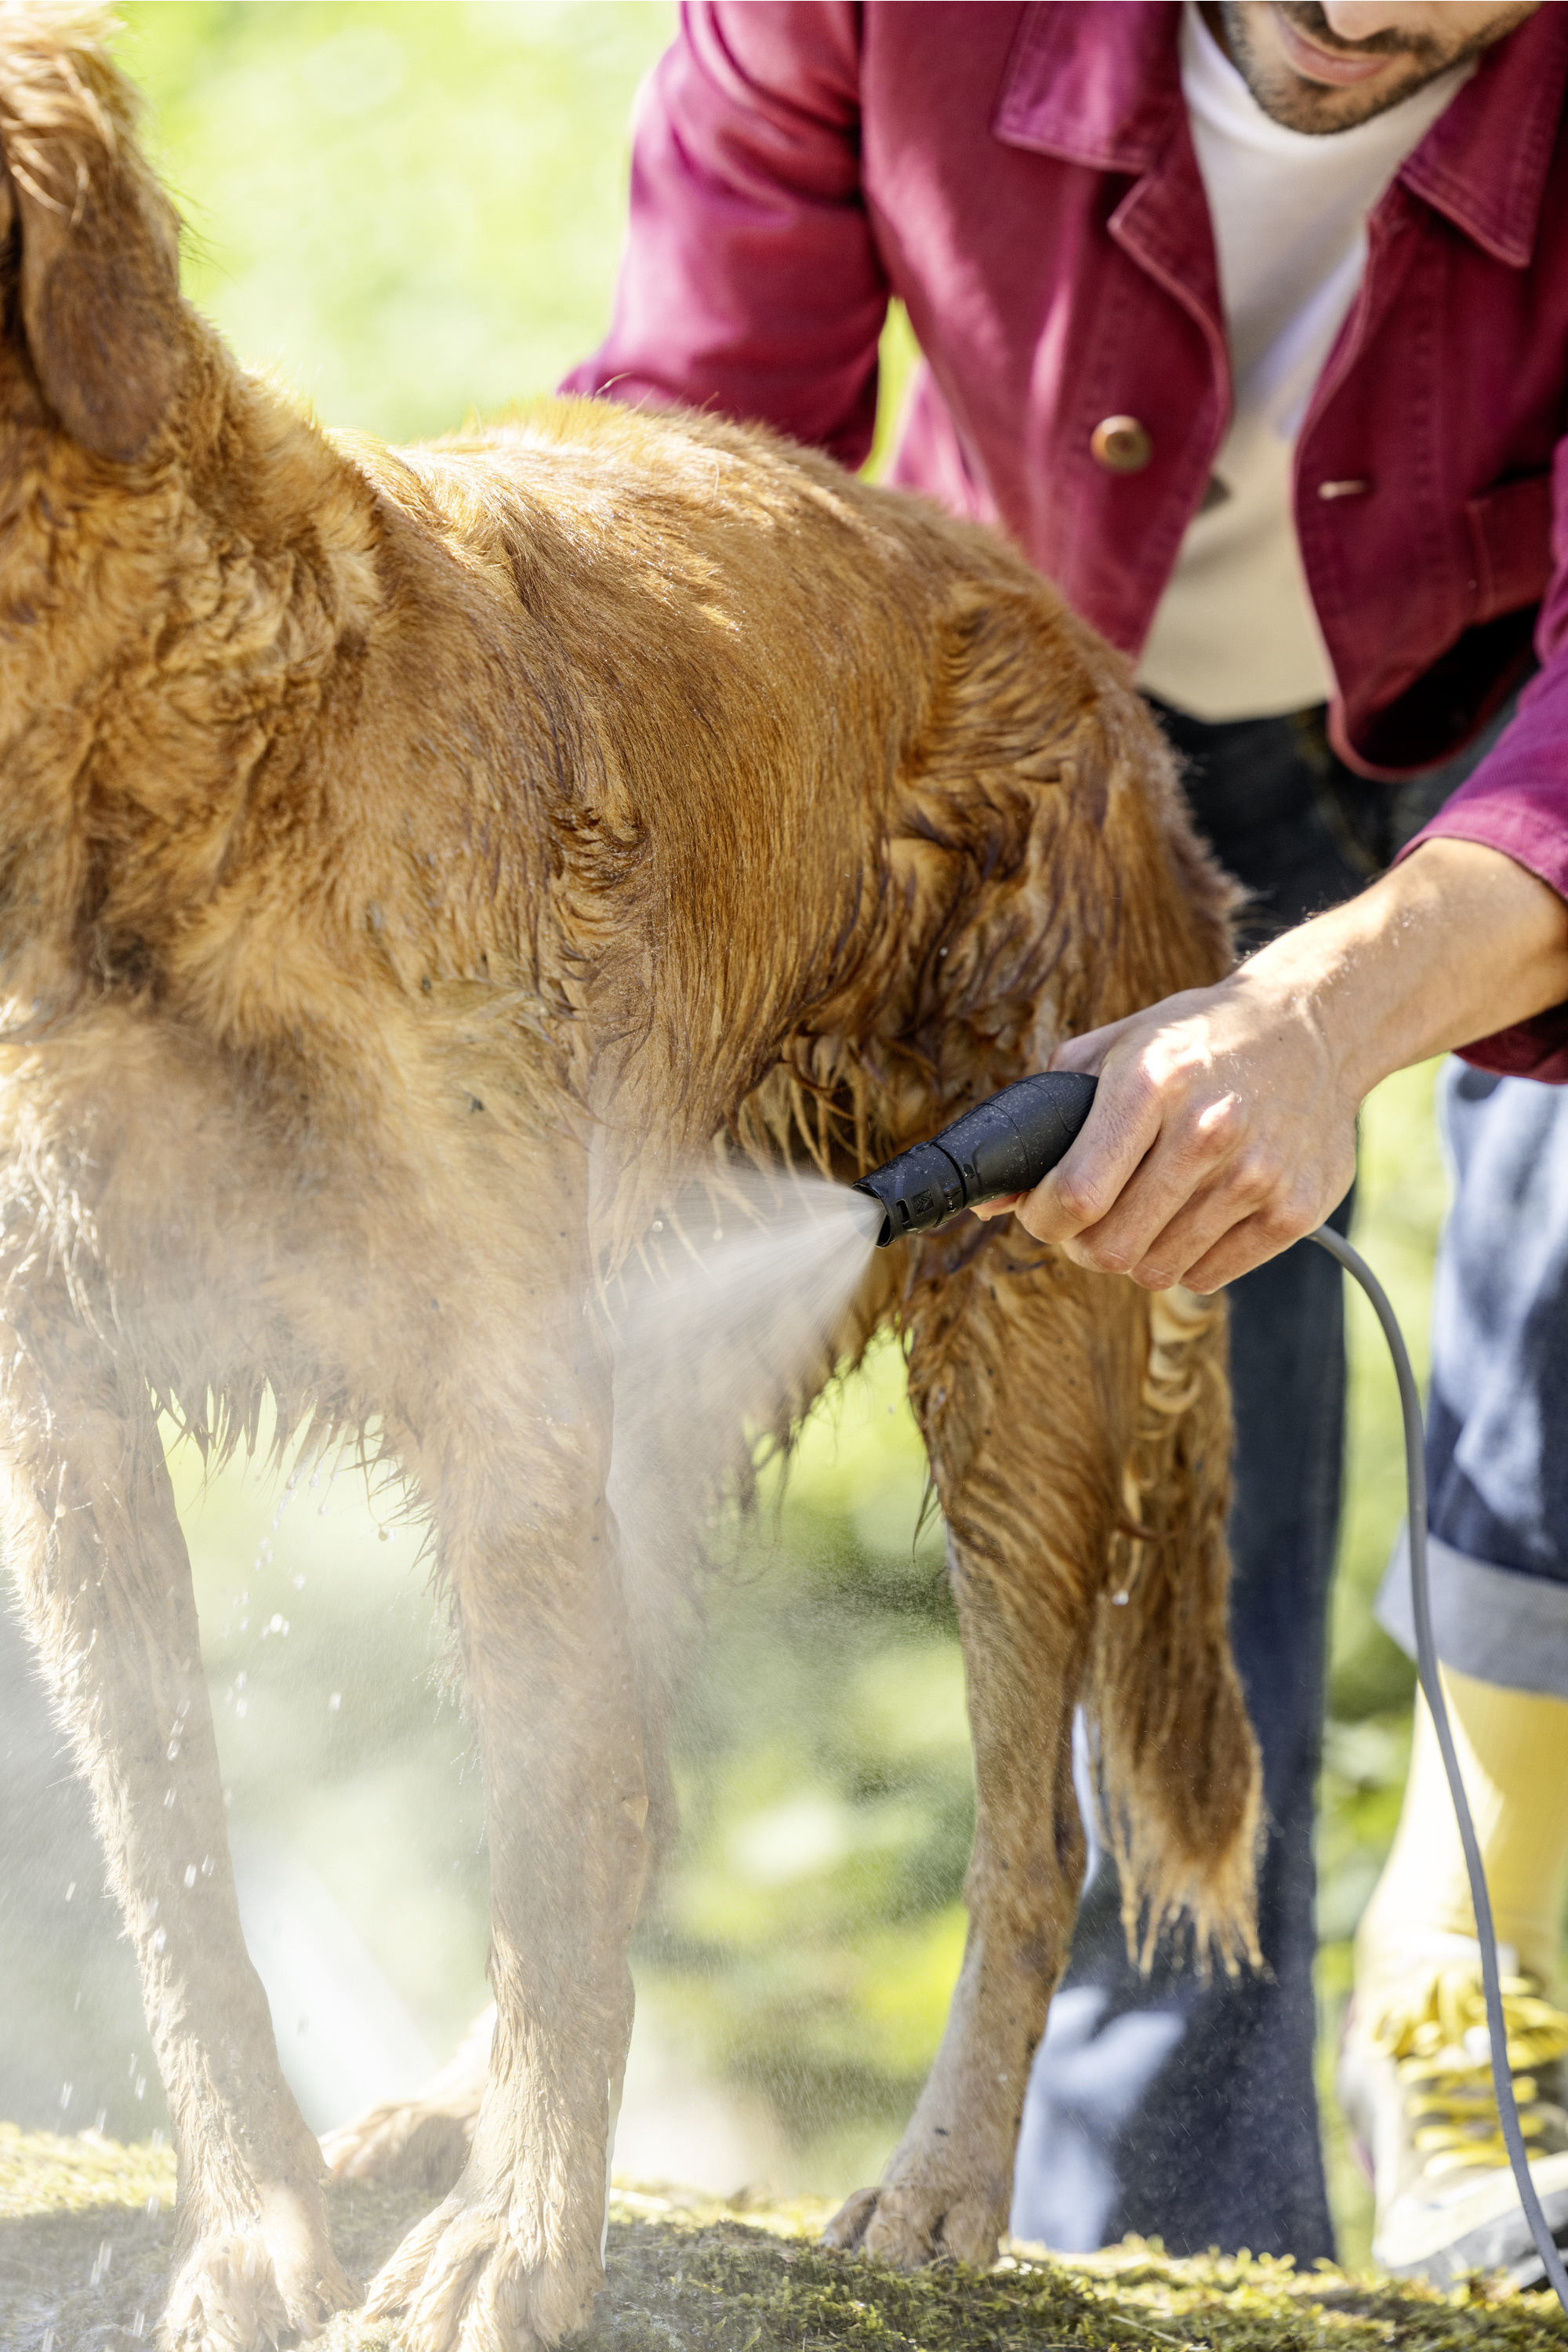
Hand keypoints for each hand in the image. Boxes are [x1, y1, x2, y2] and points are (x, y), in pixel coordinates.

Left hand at [972, 838, 1567, 1290]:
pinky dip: (1187, 1259)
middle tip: (1091, 1220)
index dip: (1043, 1220)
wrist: (1314, 1025)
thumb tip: (990, 1199)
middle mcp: (1206, 1130)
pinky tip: (1194, 1216)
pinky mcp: (1296, 1210)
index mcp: (1150, 1083)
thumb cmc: (1198, 1039)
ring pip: (1156, 1271)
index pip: (1075, 1196)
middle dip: (1083, 1244)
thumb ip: (1049, 1114)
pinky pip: (1207, 1276)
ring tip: (1146, 1212)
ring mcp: (1257, 1174)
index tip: (1043, 1214)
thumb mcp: (1119, 1048)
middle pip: (1110, 1247)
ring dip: (1136, 1253)